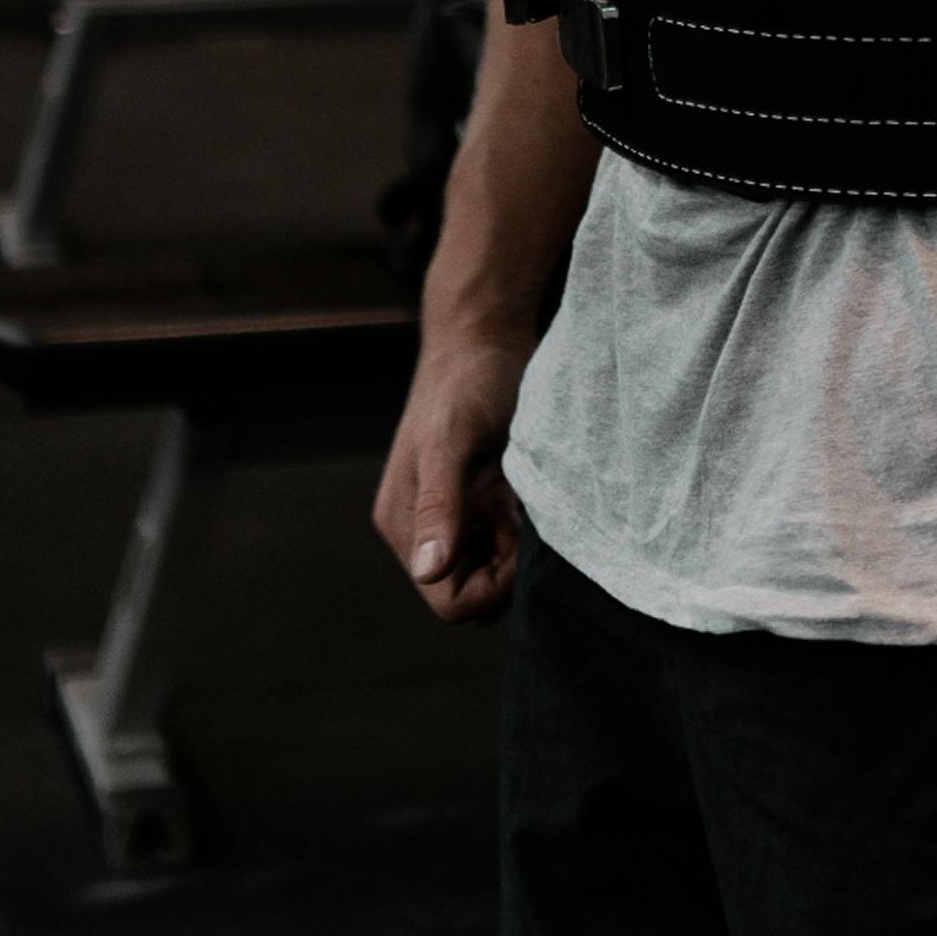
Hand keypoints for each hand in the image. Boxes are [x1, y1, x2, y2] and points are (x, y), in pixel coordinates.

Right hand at [370, 325, 530, 621]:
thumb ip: (441, 506)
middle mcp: (426, 530)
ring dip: (521, 549)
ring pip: (496, 573)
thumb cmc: (468, 380)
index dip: (492, 586)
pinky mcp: (482, 502)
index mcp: (405, 524)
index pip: (449, 602)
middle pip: (474, 594)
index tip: (518, 539)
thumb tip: (427, 571)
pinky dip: (528, 530)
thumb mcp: (452, 441)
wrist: (487, 334)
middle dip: (509, 569)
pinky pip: (508, 545)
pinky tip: (531, 492)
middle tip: (526, 514)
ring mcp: (457, 518)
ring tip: (527, 498)